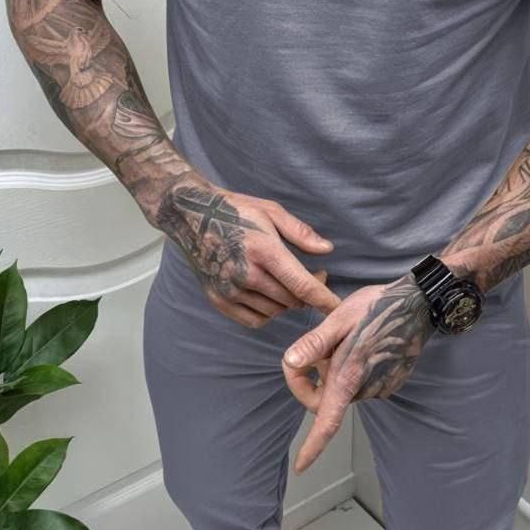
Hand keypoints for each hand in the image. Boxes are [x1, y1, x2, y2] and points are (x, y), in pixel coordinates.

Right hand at [152, 176, 341, 325]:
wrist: (191, 216)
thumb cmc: (236, 210)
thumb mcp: (271, 211)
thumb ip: (301, 233)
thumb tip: (327, 250)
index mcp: (263, 250)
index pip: (302, 284)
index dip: (324, 299)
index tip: (339, 308)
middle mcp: (246, 274)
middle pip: (291, 300)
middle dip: (308, 293)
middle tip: (313, 276)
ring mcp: (230, 290)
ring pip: (275, 311)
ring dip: (287, 302)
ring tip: (286, 281)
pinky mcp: (218, 300)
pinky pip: (254, 319)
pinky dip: (267, 312)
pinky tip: (268, 294)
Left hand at [282, 274, 432, 472]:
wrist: (418, 304)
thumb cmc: (376, 308)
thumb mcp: (339, 319)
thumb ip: (314, 343)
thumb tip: (290, 363)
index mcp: (348, 377)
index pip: (327, 422)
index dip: (312, 446)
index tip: (301, 466)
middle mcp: (364, 389)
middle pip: (326, 400)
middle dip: (314, 380)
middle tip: (320, 349)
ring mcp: (379, 387)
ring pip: (343, 388)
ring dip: (335, 371)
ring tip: (346, 341)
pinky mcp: (389, 382)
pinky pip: (361, 383)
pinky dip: (353, 369)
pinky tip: (362, 345)